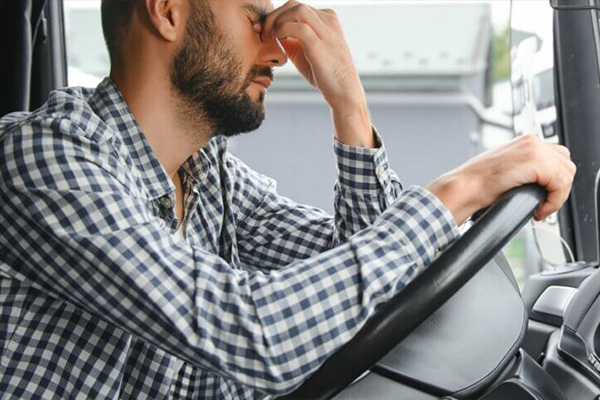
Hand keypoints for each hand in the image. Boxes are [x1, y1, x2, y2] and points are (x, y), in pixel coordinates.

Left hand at [260, 0, 364, 109]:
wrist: (343, 91)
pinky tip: (276, 39)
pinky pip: (298, 27)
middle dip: (274, 15)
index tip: (263, 29)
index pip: (296, 7)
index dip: (276, 15)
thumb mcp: (304, 52)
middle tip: (261, 32)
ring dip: (277, 20)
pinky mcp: (320, 43)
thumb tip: (272, 32)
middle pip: (294, 4)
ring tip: (268, 36)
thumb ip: (290, 40)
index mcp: (326, 19)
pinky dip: (282, 30)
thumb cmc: (324, 73)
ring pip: (297, 9)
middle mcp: (328, 20)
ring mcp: (326, 30)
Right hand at [426, 135, 575, 224]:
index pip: (557, 158)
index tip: (543, 197)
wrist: (464, 187)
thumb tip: (540, 183)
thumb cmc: (476, 184)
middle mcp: (531, 141)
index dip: (554, 181)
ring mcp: (534, 149)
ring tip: (541, 208)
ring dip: (557, 195)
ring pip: (567, 174)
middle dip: (559, 188)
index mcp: (524, 142)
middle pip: (566, 164)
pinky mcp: (535, 161)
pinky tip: (539, 209)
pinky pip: (560, 183)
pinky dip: (554, 201)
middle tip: (544, 204)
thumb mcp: (505, 171)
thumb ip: (524, 170)